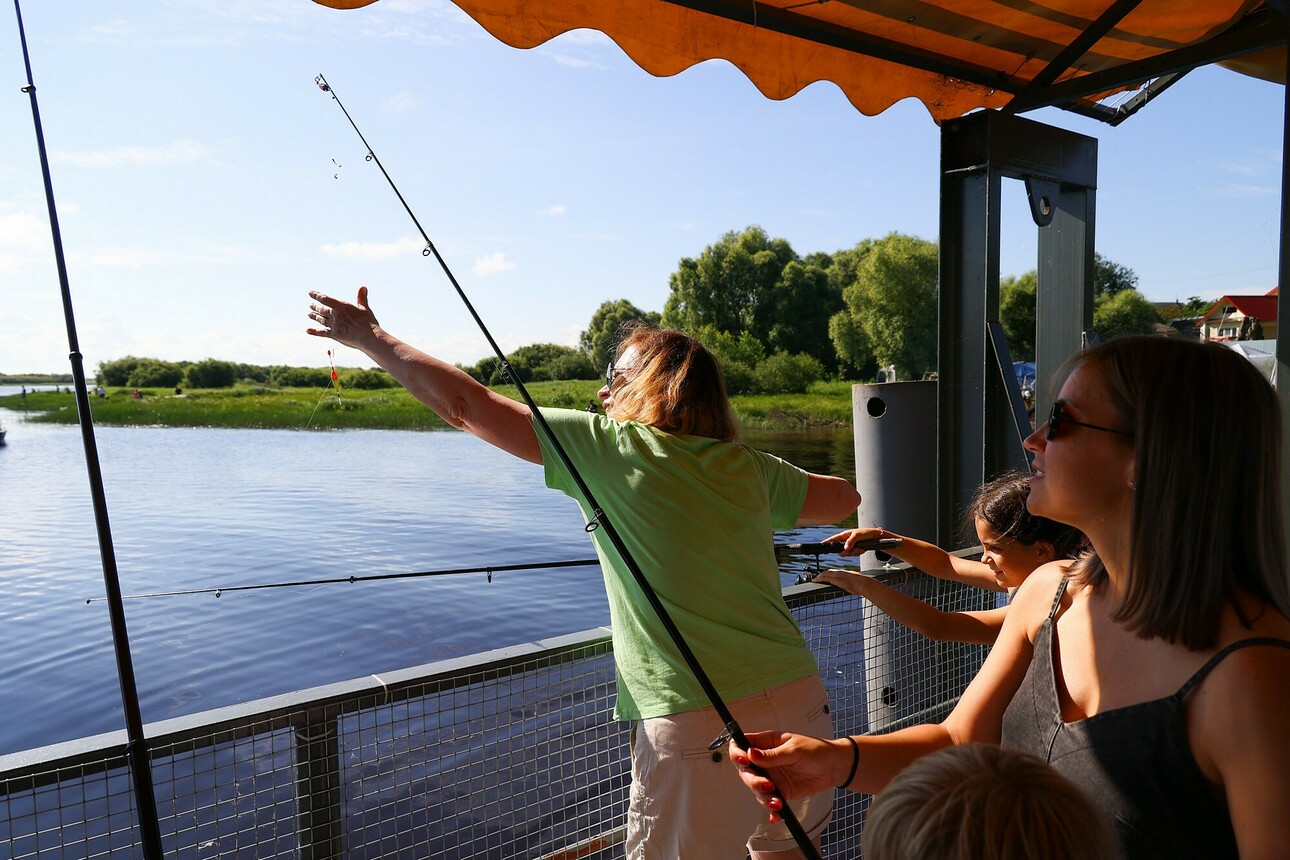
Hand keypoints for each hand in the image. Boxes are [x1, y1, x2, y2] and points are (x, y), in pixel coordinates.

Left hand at [307, 286, 379, 350]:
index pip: (326, 299)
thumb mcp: (365, 308)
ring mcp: (334, 325)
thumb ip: (361, 298)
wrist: (368, 337)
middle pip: (322, 310)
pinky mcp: (335, 335)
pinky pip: (322, 333)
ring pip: (321, 320)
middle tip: (310, 306)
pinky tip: (308, 331)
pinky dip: (314, 332)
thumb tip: (363, 287)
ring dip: (314, 317)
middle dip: (315, 307)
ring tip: (309, 315)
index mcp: (342, 307)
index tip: (310, 293)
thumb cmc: (369, 323)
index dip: (317, 295)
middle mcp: (336, 315)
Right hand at [728, 731, 848, 820]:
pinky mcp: (781, 791)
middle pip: (745, 771)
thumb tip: (751, 753)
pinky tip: (776, 814)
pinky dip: (771, 810)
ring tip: (776, 801)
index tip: (744, 761)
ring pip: (756, 789)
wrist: (834, 767)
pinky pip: (770, 801)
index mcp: (766, 744)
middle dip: (752, 780)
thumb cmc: (816, 750)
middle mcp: (765, 761)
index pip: (741, 745)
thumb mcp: (794, 750)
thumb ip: (772, 755)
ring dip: (763, 797)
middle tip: (767, 785)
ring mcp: (772, 777)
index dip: (737, 753)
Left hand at [814, 568, 870, 596]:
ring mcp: (837, 575)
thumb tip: (855, 588)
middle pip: (827, 572)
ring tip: (814, 580)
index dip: (828, 574)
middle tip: (817, 578)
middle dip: (821, 575)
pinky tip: (814, 581)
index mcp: (845, 573)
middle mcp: (840, 572)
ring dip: (818, 577)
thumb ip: (853, 584)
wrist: (863, 583)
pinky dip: (818, 579)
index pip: (834, 572)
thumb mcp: (856, 583)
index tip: (824, 576)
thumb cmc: (862, 585)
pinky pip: (824, 578)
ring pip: (824, 574)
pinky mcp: (835, 578)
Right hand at [824, 527, 884, 555]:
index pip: (833, 539)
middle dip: (847, 551)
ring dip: (854, 552)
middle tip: (853, 549)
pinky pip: (853, 555)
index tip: (822, 544)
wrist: (876, 537)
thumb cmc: (866, 533)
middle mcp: (846, 541)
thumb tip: (845, 549)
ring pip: (847, 554)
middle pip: (840, 550)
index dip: (827, 542)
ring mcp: (850, 546)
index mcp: (844, 535)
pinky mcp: (855, 550)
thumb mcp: (857, 535)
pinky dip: (858, 553)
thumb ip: (850, 541)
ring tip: (860, 548)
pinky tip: (862, 549)